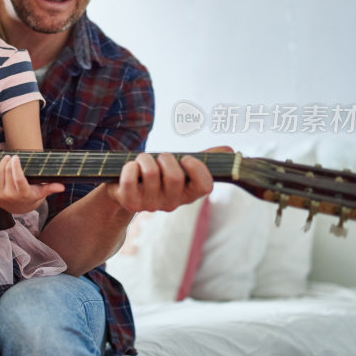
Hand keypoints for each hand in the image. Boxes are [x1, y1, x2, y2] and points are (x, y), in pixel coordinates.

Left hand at [0, 154, 64, 213]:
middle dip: (8, 162)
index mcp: (23, 194)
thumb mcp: (41, 193)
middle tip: (12, 156)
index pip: (18, 178)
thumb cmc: (31, 197)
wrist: (18, 209)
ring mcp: (0, 196)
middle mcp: (10, 196)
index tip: (16, 157)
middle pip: (7, 173)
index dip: (15, 166)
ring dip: (1, 163)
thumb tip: (62, 187)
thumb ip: (50, 188)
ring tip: (6, 158)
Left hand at [104, 149, 227, 214]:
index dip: (197, 168)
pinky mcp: (130, 202)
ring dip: (145, 158)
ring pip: (151, 172)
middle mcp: (171, 203)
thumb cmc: (158, 173)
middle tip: (159, 158)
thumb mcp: (181, 166)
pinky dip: (129, 166)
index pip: (205, 187)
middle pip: (175, 177)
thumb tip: (229, 150)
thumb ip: (205, 158)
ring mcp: (150, 205)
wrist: (126, 189)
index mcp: (188, 194)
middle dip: (165, 158)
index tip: (186, 158)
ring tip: (142, 161)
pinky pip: (130, 178)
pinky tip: (130, 167)